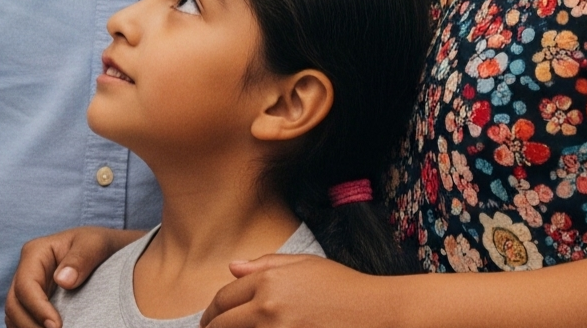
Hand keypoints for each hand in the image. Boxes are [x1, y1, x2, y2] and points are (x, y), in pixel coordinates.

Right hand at [7, 227, 140, 327]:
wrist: (104, 252)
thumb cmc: (97, 245)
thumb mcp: (95, 244)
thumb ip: (81, 258)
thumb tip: (63, 281)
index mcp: (35, 253)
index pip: (25, 285)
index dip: (38, 308)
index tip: (57, 326)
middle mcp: (26, 272)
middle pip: (14, 304)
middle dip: (30, 326)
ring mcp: (27, 289)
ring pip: (14, 316)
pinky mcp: (33, 304)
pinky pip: (23, 322)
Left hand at [201, 253, 388, 327]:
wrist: (378, 312)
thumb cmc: (344, 287)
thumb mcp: (304, 264)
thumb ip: (264, 265)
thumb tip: (232, 267)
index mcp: (268, 282)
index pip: (223, 300)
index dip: (211, 313)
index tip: (209, 320)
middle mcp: (268, 307)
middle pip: (223, 324)